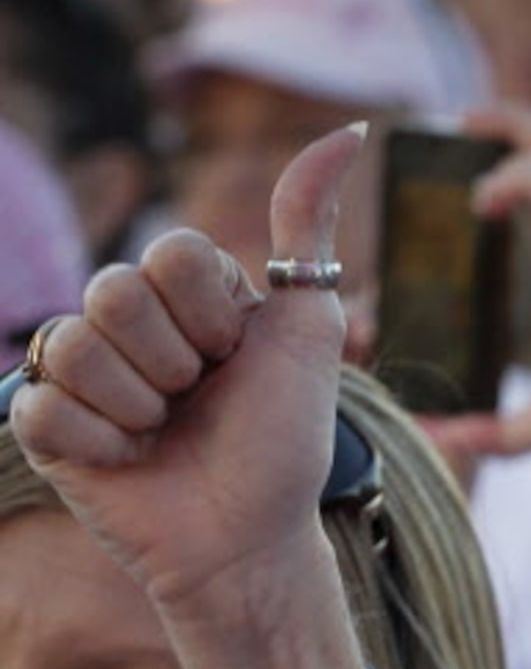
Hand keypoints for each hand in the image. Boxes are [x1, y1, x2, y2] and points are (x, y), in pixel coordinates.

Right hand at [9, 129, 370, 668]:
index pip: (169, 255)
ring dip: (140, 405)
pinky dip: (98, 441)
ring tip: (165, 433)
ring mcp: (79, 370)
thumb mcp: (309, 327)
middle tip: (200, 400)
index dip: (213, 315)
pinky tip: (127, 460)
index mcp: (182, 291)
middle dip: (178, 361)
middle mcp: (124, 321)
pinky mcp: (43, 424)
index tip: (237, 357)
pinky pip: (43, 404)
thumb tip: (350, 131)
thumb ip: (308, 227)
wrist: (252, 538)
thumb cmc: (284, 440)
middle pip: (116, 292)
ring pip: (75, 344)